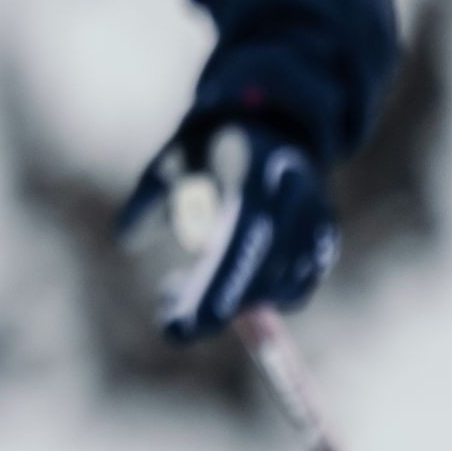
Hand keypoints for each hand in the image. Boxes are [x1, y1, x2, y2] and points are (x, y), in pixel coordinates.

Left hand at [121, 110, 336, 342]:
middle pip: (266, 272)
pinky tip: (227, 283)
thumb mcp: (170, 161)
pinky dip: (264, 296)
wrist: (274, 123)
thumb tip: (125, 240)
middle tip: (172, 327)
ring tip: (180, 286)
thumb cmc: (208, 148)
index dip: (216, 286)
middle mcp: (295, 199)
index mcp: (255, 173)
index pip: (242, 238)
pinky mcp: (326, 239)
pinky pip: (299, 286)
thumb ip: (149, 199)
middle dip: (218, 306)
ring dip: (238, 302)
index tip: (180, 327)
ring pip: (284, 288)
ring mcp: (317, 220)